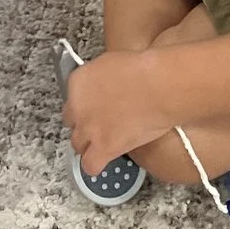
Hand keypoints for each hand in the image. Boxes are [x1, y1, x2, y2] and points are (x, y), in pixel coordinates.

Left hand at [64, 49, 175, 174]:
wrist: (157, 86)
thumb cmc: (143, 70)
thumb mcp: (111, 63)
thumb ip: (99, 78)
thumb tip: (104, 85)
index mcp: (78, 82)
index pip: (72, 101)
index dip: (85, 107)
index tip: (95, 109)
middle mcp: (78, 107)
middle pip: (72, 123)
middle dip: (85, 125)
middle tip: (101, 125)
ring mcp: (88, 129)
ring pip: (77, 145)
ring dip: (89, 145)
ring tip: (104, 143)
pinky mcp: (103, 147)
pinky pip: (90, 165)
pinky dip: (95, 165)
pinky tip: (104, 160)